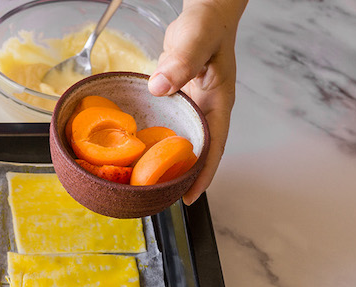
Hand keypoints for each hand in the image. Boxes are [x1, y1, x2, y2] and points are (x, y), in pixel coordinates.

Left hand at [148, 0, 246, 204]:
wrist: (206, 13)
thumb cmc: (206, 25)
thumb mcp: (195, 40)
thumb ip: (181, 62)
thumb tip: (160, 86)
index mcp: (218, 103)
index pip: (214, 146)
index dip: (203, 174)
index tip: (189, 197)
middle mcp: (206, 110)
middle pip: (197, 152)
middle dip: (182, 178)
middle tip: (159, 200)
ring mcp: (191, 107)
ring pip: (180, 142)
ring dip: (166, 163)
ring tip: (146, 185)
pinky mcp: (176, 101)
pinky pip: (166, 127)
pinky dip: (154, 141)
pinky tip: (137, 151)